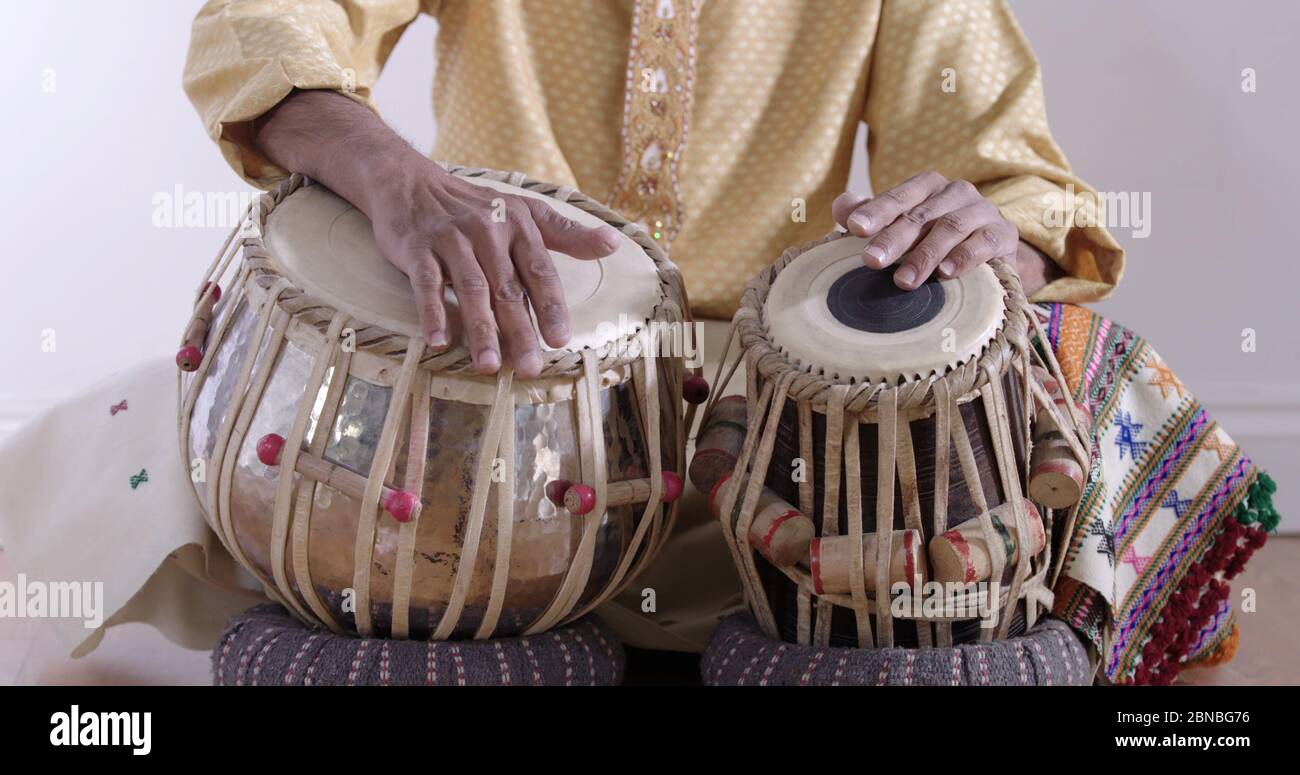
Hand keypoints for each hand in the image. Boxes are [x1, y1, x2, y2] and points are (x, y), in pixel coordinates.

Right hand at [364, 163, 620, 376]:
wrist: (410, 182)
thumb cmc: (475, 206)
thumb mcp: (524, 212)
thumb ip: (568, 234)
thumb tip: (614, 244)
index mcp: (519, 226)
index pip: (539, 272)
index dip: (550, 307)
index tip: (560, 340)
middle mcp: (487, 231)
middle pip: (507, 289)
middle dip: (519, 331)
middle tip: (529, 368)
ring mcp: (451, 239)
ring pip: (470, 290)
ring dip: (480, 330)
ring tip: (488, 366)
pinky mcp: (417, 248)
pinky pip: (426, 284)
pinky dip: (431, 312)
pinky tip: (438, 341)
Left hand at [832, 171, 1019, 290]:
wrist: (991, 252)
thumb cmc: (935, 236)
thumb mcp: (903, 224)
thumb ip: (872, 215)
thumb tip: (841, 206)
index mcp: (928, 186)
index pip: (899, 197)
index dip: (876, 211)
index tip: (853, 228)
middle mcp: (956, 192)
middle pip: (921, 215)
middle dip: (893, 238)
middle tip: (870, 261)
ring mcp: (982, 211)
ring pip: (951, 228)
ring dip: (925, 255)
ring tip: (903, 280)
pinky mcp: (1002, 234)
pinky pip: (984, 242)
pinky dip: (964, 258)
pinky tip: (946, 274)